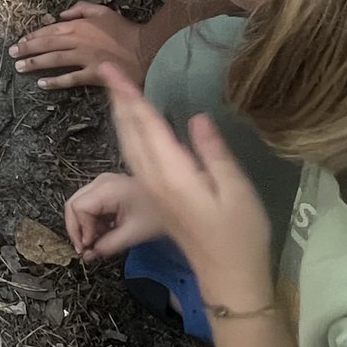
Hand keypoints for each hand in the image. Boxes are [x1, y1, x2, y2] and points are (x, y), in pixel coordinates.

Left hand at [11, 2, 140, 89]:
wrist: (146, 49)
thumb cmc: (125, 30)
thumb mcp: (103, 11)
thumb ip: (81, 9)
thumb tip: (62, 14)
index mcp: (80, 25)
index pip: (50, 30)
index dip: (33, 36)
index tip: (20, 41)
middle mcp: (79, 41)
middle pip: (47, 44)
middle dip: (27, 49)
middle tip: (12, 54)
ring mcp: (85, 58)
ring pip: (54, 59)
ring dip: (35, 63)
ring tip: (20, 67)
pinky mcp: (93, 74)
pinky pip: (71, 78)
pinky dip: (56, 81)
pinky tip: (42, 84)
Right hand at [63, 170, 172, 260]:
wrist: (178, 201)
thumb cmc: (159, 214)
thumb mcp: (133, 234)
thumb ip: (107, 246)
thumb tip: (87, 256)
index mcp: (108, 188)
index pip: (77, 208)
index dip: (79, 230)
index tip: (89, 247)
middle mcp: (101, 181)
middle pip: (73, 204)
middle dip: (77, 229)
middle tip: (86, 248)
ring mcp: (104, 183)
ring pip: (80, 205)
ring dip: (85, 226)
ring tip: (99, 241)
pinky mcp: (108, 189)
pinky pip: (90, 205)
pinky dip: (93, 221)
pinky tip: (105, 231)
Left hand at [100, 64, 271, 306]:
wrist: (229, 275)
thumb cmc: (239, 233)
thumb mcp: (235, 190)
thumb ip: (213, 153)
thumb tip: (196, 117)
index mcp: (173, 174)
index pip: (146, 125)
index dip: (130, 96)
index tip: (113, 72)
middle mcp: (154, 180)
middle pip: (130, 133)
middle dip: (117, 101)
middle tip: (106, 71)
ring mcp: (153, 191)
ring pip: (128, 146)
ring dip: (120, 117)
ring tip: (115, 92)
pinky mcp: (156, 198)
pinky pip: (134, 158)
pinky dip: (128, 135)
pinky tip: (132, 129)